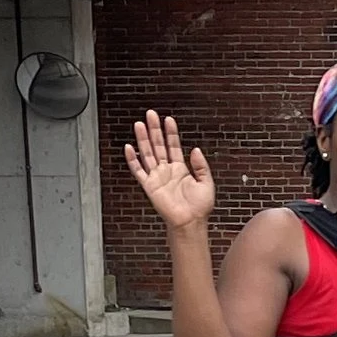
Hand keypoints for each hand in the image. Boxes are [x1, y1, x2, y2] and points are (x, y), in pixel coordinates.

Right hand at [124, 110, 214, 231]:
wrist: (190, 222)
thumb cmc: (199, 207)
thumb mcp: (206, 182)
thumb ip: (201, 165)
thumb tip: (195, 149)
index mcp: (181, 169)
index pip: (174, 145)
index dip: (171, 132)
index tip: (168, 119)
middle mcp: (167, 170)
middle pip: (158, 145)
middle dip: (154, 129)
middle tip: (151, 114)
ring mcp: (157, 177)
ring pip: (147, 153)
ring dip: (142, 139)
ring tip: (139, 124)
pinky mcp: (149, 186)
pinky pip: (138, 170)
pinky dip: (132, 160)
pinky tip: (129, 148)